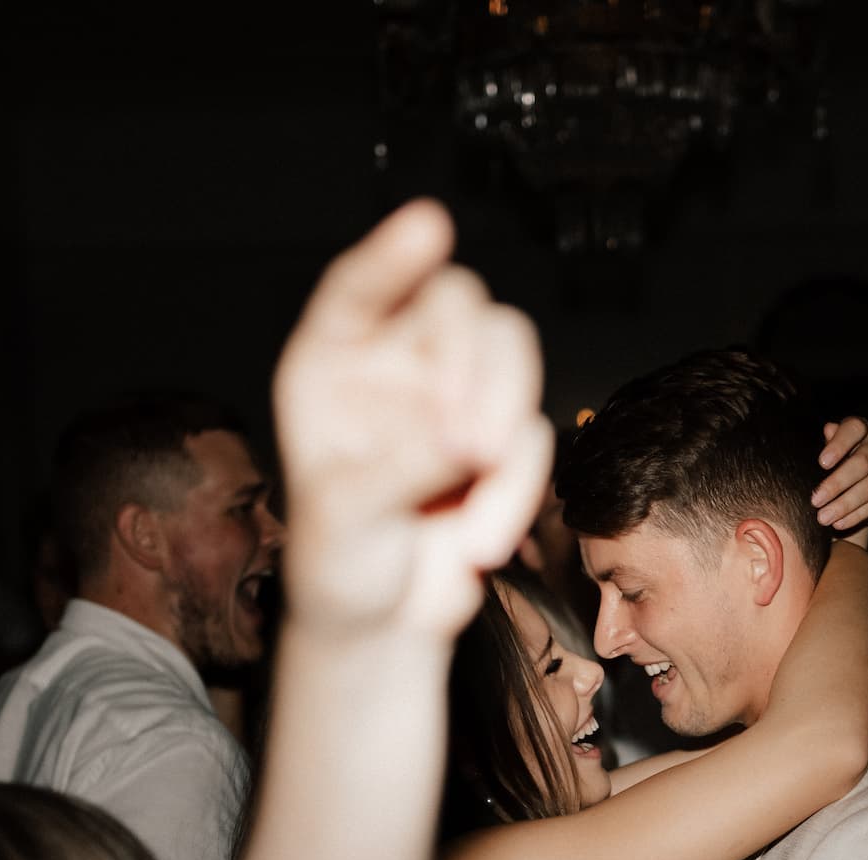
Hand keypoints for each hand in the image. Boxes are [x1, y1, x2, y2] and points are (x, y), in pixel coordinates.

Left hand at [272, 199, 552, 637]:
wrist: (385, 624)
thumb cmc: (338, 561)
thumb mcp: (344, 518)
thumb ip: (397, 468)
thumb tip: (460, 436)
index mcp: (333, 365)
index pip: (360, 288)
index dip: (394, 254)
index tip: (428, 228)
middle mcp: (397, 366)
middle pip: (458, 305)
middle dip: (472, 361)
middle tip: (465, 438)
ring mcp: (457, 396)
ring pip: (509, 349)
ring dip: (506, 410)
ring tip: (476, 477)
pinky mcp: (504, 438)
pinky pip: (534, 435)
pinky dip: (515, 491)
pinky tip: (476, 544)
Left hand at [812, 416, 867, 531]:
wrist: (850, 490)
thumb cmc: (832, 467)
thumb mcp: (826, 455)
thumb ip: (826, 444)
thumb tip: (829, 429)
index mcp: (862, 429)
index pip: (854, 429)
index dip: (839, 444)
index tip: (822, 463)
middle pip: (863, 461)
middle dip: (837, 483)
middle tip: (816, 501)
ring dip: (846, 504)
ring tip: (824, 517)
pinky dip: (857, 515)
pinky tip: (839, 523)